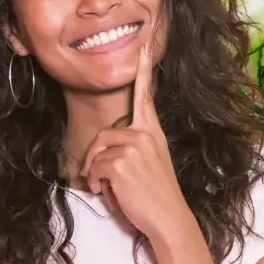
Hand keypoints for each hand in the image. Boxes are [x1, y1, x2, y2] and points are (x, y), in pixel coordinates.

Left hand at [80, 31, 192, 242]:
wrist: (168, 218)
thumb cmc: (156, 196)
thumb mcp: (149, 164)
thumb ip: (131, 148)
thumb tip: (105, 152)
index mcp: (153, 131)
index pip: (146, 95)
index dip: (143, 69)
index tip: (143, 44)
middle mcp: (146, 134)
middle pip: (104, 134)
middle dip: (95, 157)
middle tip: (97, 178)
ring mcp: (135, 147)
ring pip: (98, 151)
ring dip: (95, 173)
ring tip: (105, 187)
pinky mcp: (121, 162)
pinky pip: (95, 166)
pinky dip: (95, 182)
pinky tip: (106, 192)